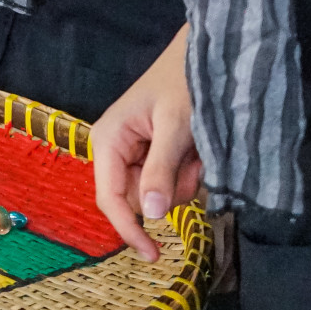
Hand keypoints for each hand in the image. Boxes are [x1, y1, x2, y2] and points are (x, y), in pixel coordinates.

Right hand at [92, 24, 200, 260]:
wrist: (203, 54)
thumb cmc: (183, 82)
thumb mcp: (175, 127)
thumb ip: (161, 170)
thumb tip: (150, 215)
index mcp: (107, 141)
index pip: (110, 198)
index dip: (129, 230)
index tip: (155, 255)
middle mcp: (115, 149)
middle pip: (137, 197)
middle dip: (170, 189)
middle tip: (195, 164)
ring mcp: (135, 151)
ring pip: (157, 192)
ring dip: (183, 179)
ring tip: (198, 150)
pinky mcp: (154, 151)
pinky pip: (170, 179)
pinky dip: (188, 171)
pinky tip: (197, 148)